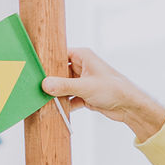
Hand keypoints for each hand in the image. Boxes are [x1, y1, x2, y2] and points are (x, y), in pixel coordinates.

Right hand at [41, 48, 164, 139]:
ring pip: (64, 86)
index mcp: (83, 56)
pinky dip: (65, 104)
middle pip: (59, 72)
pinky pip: (70, 98)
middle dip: (50, 81)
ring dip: (57, 94)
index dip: (47, 61)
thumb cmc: (113, 89)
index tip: (34, 68)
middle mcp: (82, 67)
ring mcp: (83, 81)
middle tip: (36, 86)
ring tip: (43, 99)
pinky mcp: (85, 95)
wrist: (129, 107)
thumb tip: (45, 84)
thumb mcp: (85, 86)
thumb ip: (64, 86)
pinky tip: (57, 109)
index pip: (59, 54)